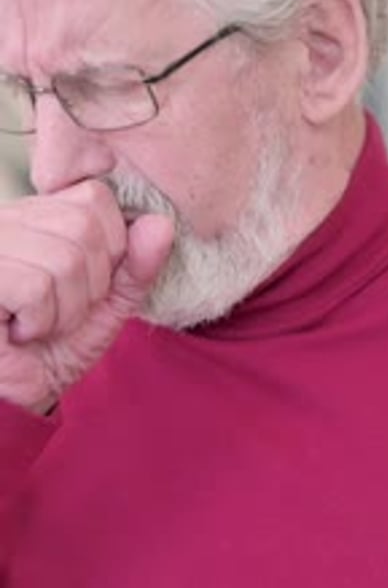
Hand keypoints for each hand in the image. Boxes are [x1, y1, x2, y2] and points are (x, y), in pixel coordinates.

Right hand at [0, 180, 173, 413]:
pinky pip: (35, 287)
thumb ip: (136, 266)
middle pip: (84, 225)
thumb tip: (161, 224)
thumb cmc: (50, 351)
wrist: (10, 401)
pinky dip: (38, 321)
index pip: (96, 197)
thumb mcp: (107, 307)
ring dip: (64, 309)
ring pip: (64, 259)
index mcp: (38, 214)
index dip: (110, 248)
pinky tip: (16, 331)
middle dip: (90, 284)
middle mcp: (8, 218)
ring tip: (36, 324)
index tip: (83, 286)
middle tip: (58, 311)